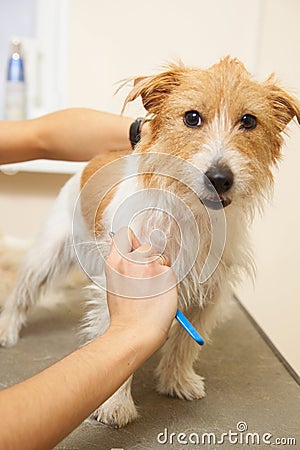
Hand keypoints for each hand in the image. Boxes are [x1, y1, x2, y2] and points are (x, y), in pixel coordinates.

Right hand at [105, 227, 177, 349]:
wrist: (134, 332)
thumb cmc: (124, 312)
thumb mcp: (114, 282)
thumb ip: (120, 262)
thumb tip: (122, 245)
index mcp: (114, 262)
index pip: (124, 235)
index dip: (132, 242)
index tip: (135, 250)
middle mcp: (131, 260)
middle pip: (146, 245)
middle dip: (149, 258)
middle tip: (145, 280)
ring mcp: (148, 265)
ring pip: (160, 256)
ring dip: (160, 268)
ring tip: (152, 289)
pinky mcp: (165, 273)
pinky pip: (169, 269)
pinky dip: (167, 280)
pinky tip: (159, 294)